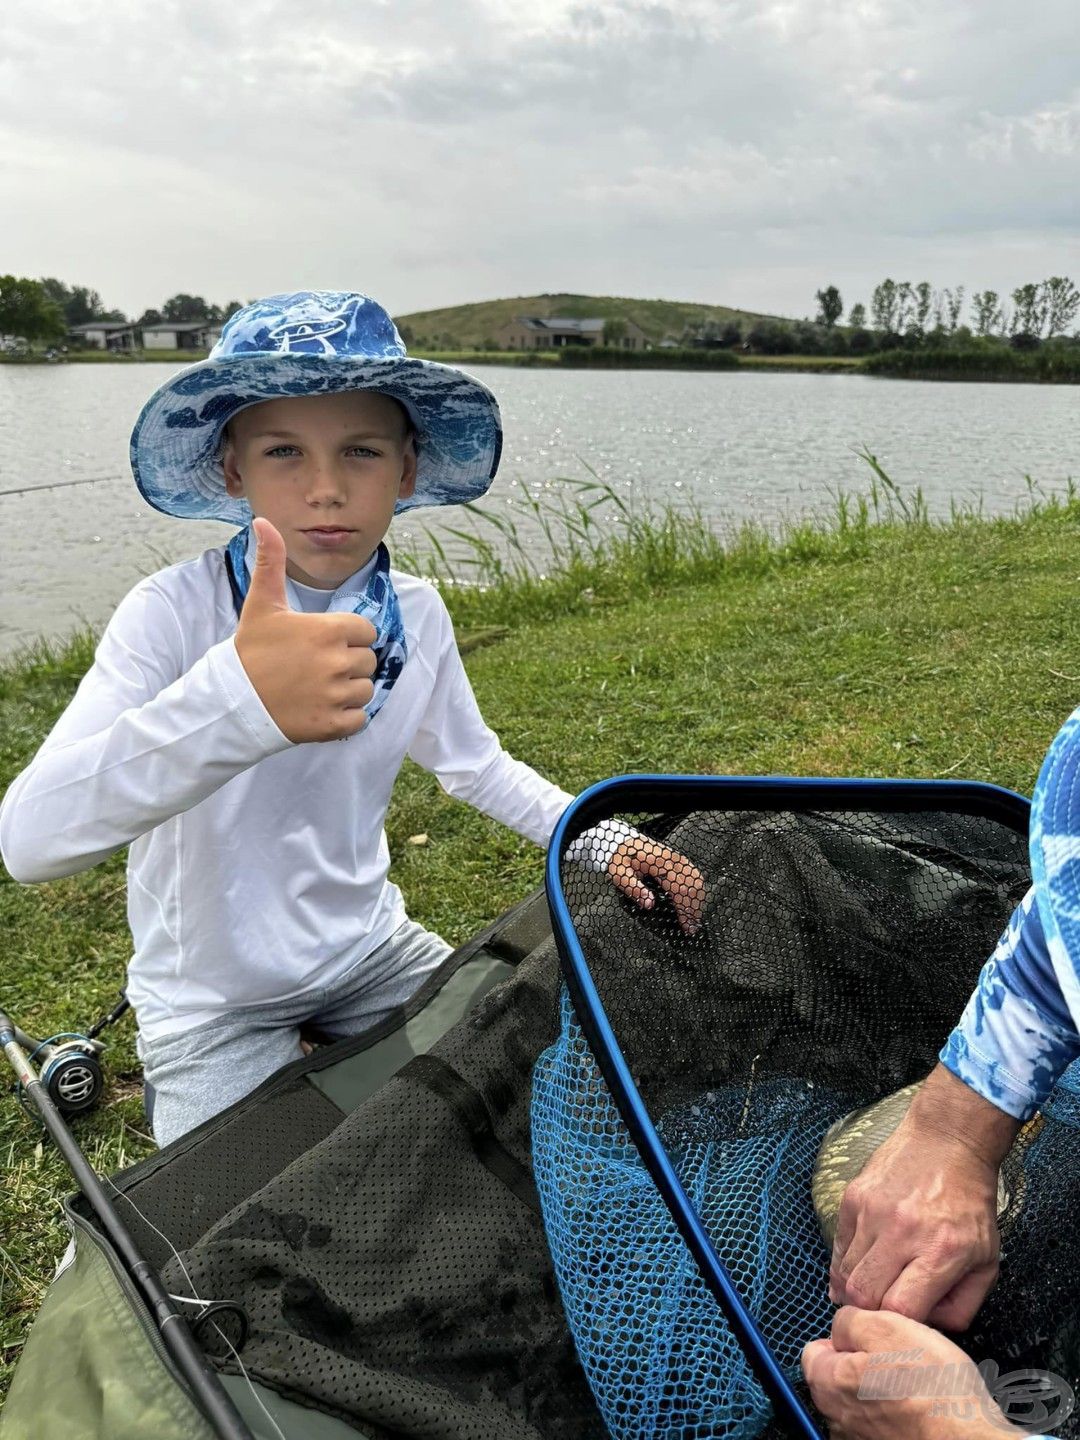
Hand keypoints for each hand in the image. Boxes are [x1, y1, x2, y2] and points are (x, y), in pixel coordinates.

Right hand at [234, 518, 377, 742]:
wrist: (231, 701)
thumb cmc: (250, 650)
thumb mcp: (262, 604)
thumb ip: (271, 562)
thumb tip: (263, 521)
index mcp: (329, 630)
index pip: (366, 631)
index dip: (348, 637)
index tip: (323, 644)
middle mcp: (338, 662)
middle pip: (368, 661)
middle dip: (348, 664)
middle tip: (315, 668)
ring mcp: (337, 695)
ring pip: (365, 690)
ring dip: (348, 691)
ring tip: (317, 689)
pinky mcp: (333, 724)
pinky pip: (360, 719)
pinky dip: (346, 717)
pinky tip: (320, 708)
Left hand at [607, 837, 705, 933]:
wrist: (624, 843)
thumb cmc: (621, 859)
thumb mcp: (619, 874)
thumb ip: (633, 889)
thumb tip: (649, 905)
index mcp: (659, 863)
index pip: (680, 889)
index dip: (685, 910)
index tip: (686, 926)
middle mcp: (673, 859)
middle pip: (693, 886)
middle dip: (694, 909)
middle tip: (692, 928)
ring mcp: (678, 858)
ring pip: (697, 880)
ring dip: (698, 901)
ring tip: (694, 919)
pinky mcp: (680, 860)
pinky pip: (695, 875)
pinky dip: (698, 890)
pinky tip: (695, 902)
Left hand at [802, 1308, 1024, 1439]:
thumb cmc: (932, 1389)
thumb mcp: (887, 1326)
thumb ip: (850, 1321)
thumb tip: (841, 1328)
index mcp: (827, 1386)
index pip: (815, 1349)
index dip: (844, 1337)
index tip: (874, 1338)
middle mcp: (836, 1422)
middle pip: (838, 1379)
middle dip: (864, 1365)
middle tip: (901, 1359)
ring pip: (863, 1405)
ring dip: (883, 1393)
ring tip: (917, 1387)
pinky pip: (885, 1427)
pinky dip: (899, 1419)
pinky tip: (923, 1412)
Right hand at [830, 1066, 1019, 1327]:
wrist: (946, 1141)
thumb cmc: (970, 1203)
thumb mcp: (987, 1260)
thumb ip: (962, 1304)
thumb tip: (926, 1326)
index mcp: (941, 1250)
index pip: (900, 1308)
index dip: (897, 1325)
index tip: (902, 1324)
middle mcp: (902, 1231)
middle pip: (863, 1294)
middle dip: (870, 1313)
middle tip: (880, 1313)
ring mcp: (872, 1212)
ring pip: (845, 1273)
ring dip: (854, 1290)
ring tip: (870, 1289)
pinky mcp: (852, 1197)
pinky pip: (837, 1246)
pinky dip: (843, 1265)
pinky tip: (858, 1267)